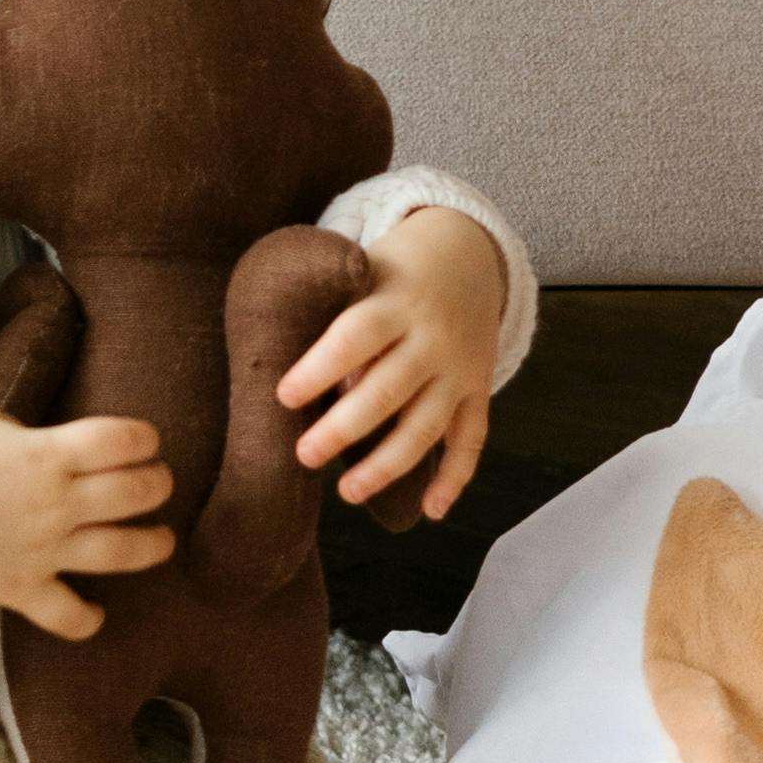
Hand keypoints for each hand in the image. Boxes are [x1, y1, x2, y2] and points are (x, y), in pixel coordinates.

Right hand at [0, 402, 174, 638]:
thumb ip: (25, 429)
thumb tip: (47, 439)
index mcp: (47, 454)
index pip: (121, 439)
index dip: (144, 436)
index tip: (147, 439)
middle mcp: (55, 503)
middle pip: (134, 492)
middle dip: (157, 484)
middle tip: (158, 481)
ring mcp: (42, 550)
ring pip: (120, 553)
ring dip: (152, 545)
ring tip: (162, 540)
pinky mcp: (20, 588)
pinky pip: (65, 616)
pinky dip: (85, 619)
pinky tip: (96, 613)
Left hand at [279, 207, 507, 520]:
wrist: (469, 251)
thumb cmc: (395, 270)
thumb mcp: (365, 272)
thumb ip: (340, 318)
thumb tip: (298, 383)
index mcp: (397, 302)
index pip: (355, 337)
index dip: (319, 368)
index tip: (283, 397)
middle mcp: (434, 338)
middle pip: (388, 390)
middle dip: (344, 429)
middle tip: (304, 456)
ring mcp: (460, 368)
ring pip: (426, 425)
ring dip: (388, 465)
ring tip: (347, 493)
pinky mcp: (478, 389)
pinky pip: (471, 438)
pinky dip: (455, 477)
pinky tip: (431, 511)